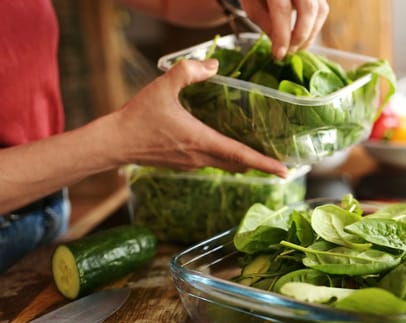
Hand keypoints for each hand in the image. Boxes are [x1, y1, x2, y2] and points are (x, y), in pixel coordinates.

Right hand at [106, 59, 287, 176]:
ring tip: (262, 154)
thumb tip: (214, 64)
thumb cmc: (138, 117)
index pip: (241, 155)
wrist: (115, 142)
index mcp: (202, 141)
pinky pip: (213, 162)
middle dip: (261, 164)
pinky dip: (227, 158)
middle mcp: (201, 157)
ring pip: (226, 165)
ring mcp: (193, 163)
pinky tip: (229, 147)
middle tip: (282, 163)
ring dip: (244, 161)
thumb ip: (189, 71)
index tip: (285, 170)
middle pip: (239, 163)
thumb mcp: (163, 87)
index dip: (265, 163)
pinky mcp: (185, 164)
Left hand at [239, 0, 328, 59]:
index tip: (279, 55)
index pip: (281, 9)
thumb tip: (280, 43)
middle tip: (289, 52)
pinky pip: (322, 9)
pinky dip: (314, 26)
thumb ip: (264, 22)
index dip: (282, 35)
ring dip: (310, 34)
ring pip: (320, 10)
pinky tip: (303, 35)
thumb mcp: (251, 4)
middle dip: (299, 35)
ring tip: (296, 47)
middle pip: (307, 9)